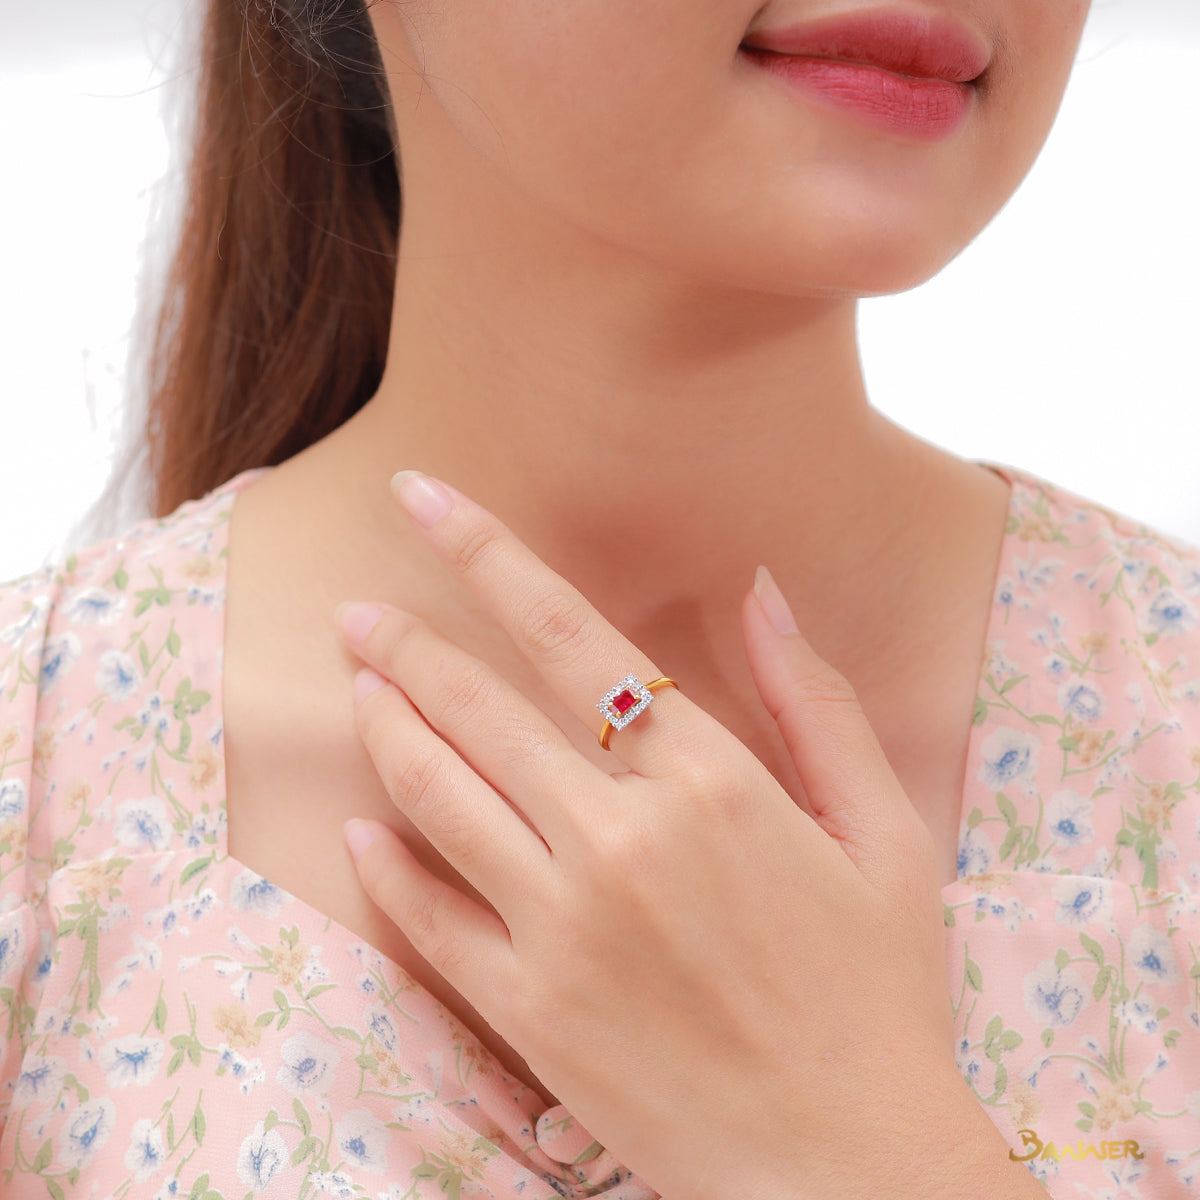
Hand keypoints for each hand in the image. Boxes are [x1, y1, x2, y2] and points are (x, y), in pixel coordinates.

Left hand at [336, 471, 1022, 1199]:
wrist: (849, 1169)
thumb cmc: (881, 994)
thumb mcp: (885, 835)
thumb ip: (816, 703)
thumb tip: (762, 590)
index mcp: (712, 782)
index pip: (573, 636)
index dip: (488, 555)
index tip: (424, 498)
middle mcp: (622, 840)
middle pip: (480, 707)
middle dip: (405, 645)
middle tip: (356, 611)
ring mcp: (565, 928)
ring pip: (438, 796)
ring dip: (388, 728)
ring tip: (357, 686)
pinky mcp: (530, 1014)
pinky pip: (430, 919)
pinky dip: (387, 866)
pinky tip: (361, 830)